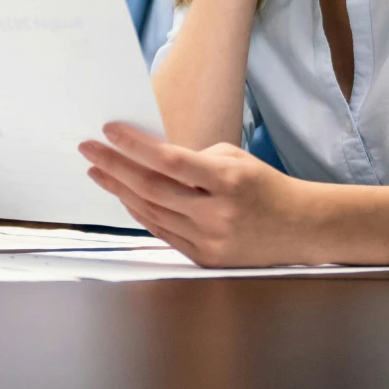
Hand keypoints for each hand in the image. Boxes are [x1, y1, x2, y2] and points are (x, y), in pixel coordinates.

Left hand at [79, 123, 315, 266]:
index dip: (134, 145)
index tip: (108, 129)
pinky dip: (139, 211)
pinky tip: (122, 194)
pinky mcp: (205, 258)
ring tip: (97, 169)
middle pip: (152, 188)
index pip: (170, 161)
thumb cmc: (262, 184)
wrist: (299, 228)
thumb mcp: (232, 159)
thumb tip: (146, 156)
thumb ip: (190, 160)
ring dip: (118, 189)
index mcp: (227, 181)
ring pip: (151, 212)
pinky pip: (162, 232)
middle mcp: (217, 214)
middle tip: (88, 147)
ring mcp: (210, 241)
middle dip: (113, 165)